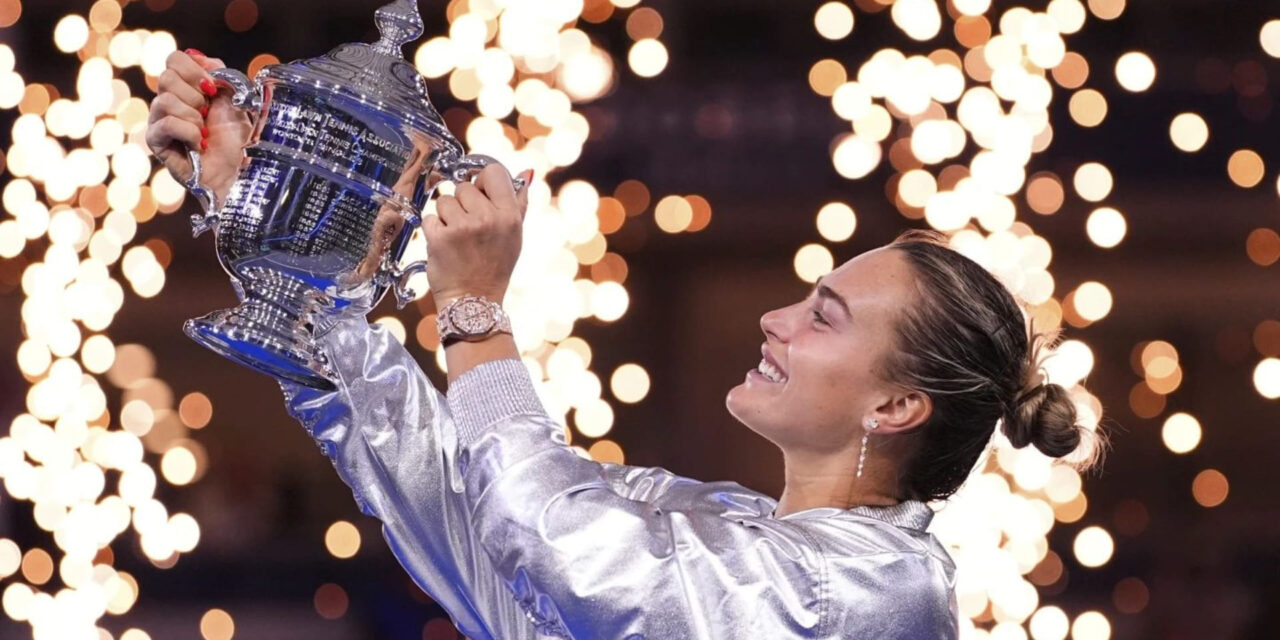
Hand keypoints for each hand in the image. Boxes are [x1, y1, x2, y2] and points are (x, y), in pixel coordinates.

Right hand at [145, 49, 252, 204]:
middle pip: (167, 77)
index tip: (212, 88)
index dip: (195, 70)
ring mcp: (159, 120)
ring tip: (205, 133)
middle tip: (208, 115)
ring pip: (165, 100)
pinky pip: (167, 123)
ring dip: (193, 117)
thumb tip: (199, 57)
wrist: (240, 172)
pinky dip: (189, 132)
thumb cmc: (239, 140)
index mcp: (187, 88)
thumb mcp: (235, 100)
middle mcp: (169, 101)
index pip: (174, 59)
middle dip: (196, 96)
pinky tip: (199, 144)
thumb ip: (219, 75)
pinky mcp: (156, 141)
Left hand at [424, 165, 533, 308]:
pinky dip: (434, 229)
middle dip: (463, 203)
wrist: (474, 301)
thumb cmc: (495, 267)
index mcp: (508, 216)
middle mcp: (487, 218)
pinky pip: (430, 217)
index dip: (483, 182)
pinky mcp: (439, 237)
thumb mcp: (514, 236)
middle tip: (469, 228)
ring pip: (444, 200)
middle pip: (464, 186)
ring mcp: (461, 227)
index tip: (480, 195)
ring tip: (457, 237)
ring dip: (446, 216)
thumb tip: (525, 174)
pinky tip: (445, 245)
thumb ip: (519, 203)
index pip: (493, 172)